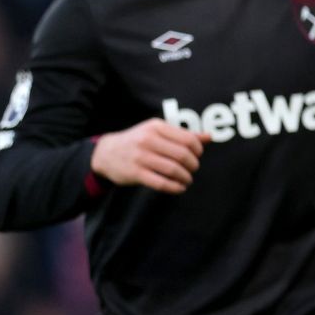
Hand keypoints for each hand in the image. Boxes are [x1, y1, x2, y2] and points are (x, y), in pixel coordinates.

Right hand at [90, 119, 211, 192]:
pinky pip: (161, 183)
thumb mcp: (157, 131)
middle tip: (193, 169)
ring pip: (173, 169)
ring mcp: (140, 157)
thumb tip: (209, 137)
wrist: (105, 153)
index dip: (198, 150)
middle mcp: (148, 140)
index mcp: (157, 127)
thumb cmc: (138, 141)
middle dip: (193, 165)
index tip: (197, 156)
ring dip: (186, 177)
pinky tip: (179, 188)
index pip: (188, 139)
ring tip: (187, 179)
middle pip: (183, 155)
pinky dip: (175, 187)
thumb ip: (183, 134)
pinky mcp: (135, 173)